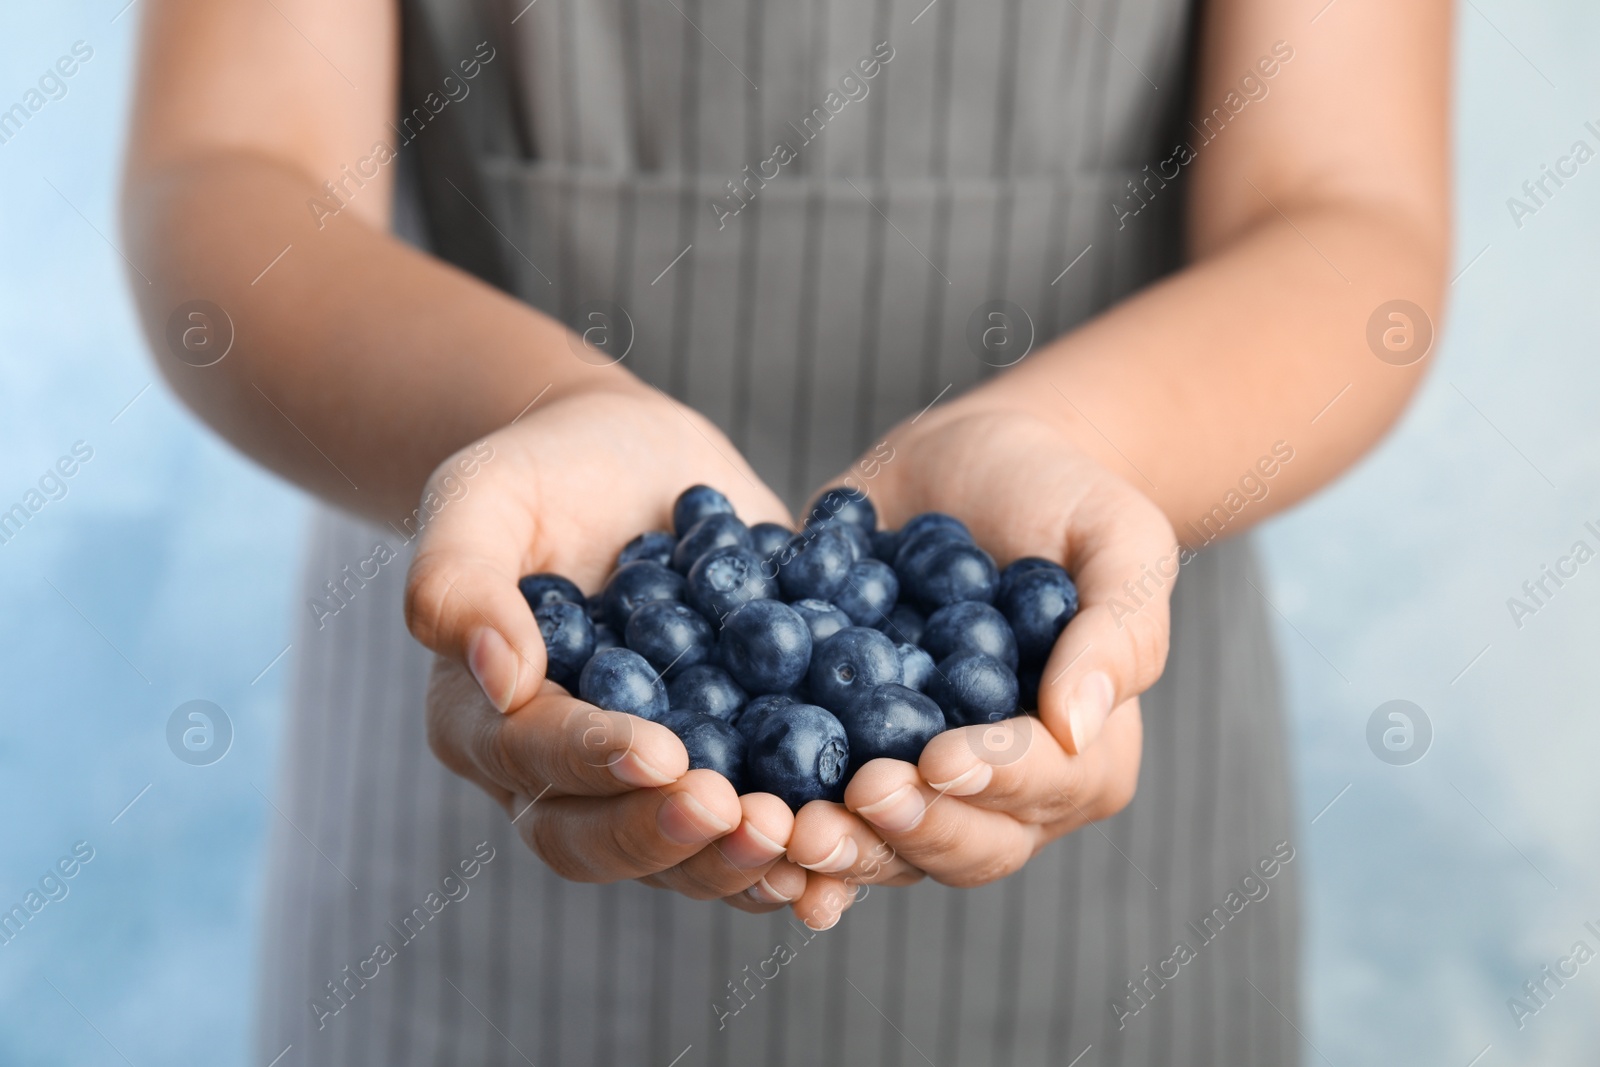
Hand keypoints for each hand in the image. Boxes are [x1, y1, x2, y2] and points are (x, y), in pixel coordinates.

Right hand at [404, 383, 818, 914]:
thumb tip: (501, 676)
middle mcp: (561, 774)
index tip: (661, 751)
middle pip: (601, 840)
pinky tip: (851, 850)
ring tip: (808, 841)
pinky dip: (799, 851)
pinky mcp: (725, 765)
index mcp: (486, 720)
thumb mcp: (480, 496)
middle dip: (676, 837)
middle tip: (749, 820)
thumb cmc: (539, 470)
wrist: (629, 461)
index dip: (594, 762)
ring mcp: (648, 781)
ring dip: (743, 861)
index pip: (533, 760)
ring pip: (681, 857)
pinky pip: (751, 828)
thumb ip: (458, 580)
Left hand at [785, 404, 1176, 899]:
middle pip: (962, 843)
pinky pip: (815, 799)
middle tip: (857, 796)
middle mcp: (1002, 792)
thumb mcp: (1121, 540)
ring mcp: (917, 779)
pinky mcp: (845, 750)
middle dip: (908, 829)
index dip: (994, 780)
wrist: (968, 462)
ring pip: (885, 845)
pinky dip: (779, 809)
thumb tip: (1076, 729)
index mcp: (1084, 757)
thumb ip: (1118, 631)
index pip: (1044, 787)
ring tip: (786, 823)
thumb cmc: (1066, 497)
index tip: (939, 759)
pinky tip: (737, 802)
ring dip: (837, 844)